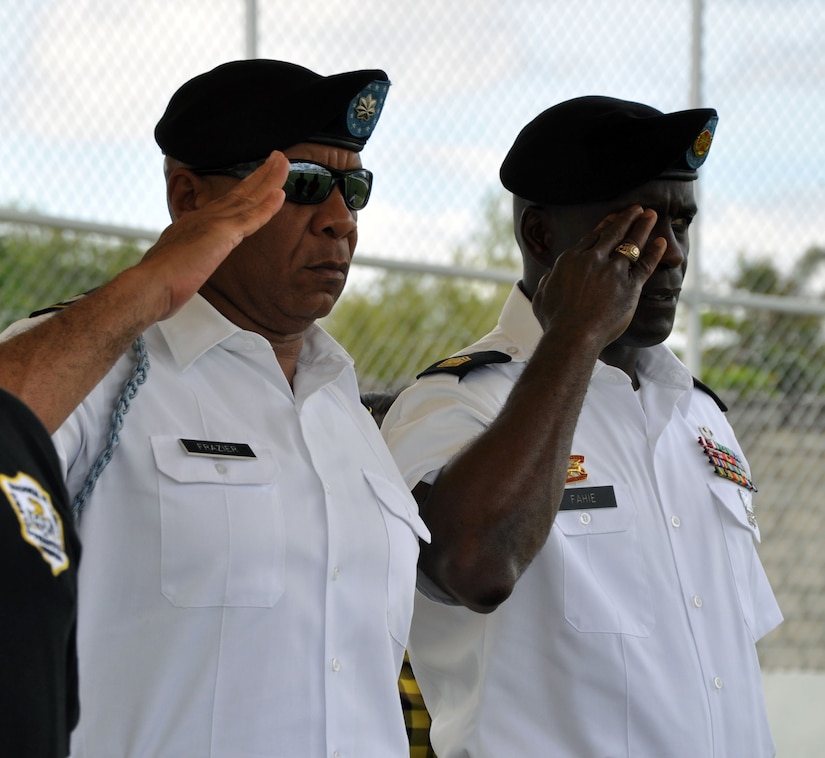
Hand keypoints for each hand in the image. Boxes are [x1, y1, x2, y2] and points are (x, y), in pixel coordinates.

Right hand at [139, 151, 289, 320]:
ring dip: (269, 179)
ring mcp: (214, 223)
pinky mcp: (221, 234)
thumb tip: (183, 263)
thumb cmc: (161, 281)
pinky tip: (280, 193)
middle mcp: (206, 217)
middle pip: (240, 193)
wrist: (151, 285)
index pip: (228, 203)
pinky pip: (250, 218)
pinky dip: (267, 206)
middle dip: (261, 175)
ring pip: (248, 198)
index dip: (246, 190)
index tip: (259, 179)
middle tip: (278, 157)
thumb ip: (186, 256)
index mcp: (197, 223)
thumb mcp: (176, 261)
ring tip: (284, 162)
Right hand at [532, 205, 665, 345]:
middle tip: (636, 209)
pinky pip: (645, 265)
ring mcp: (613, 272)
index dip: (604, 226)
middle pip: (613, 233)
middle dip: (626, 218)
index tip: (612, 219)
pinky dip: (655, 252)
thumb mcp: (541, 298)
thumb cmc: (554, 321)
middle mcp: (592, 260)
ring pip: (631, 243)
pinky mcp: (630, 287)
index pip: (591, 238)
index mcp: (570, 260)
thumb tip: (549, 276)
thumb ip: (547, 282)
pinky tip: (662, 242)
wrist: (572, 336)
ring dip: (642, 227)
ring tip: (651, 216)